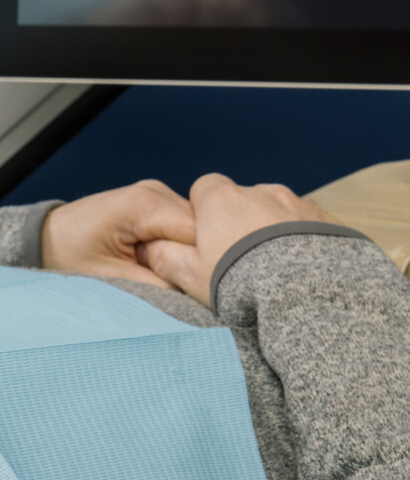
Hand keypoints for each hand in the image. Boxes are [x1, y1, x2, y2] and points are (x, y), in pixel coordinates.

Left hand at [41, 180, 195, 288]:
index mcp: (145, 204)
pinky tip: (158, 262)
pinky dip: (180, 248)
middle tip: (174, 283)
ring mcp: (158, 195)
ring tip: (159, 271)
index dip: (205, 263)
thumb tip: (200, 294)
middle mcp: (156, 192)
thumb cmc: (68, 258)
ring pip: (199, 230)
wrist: (44, 239)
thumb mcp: (112, 279)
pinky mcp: (157, 205)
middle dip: (199, 259)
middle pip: (205, 229)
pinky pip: (185, 229)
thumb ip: (161, 286)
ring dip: (188, 254)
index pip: (203, 234)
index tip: (193, 288)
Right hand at [140, 174, 339, 307]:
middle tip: (239, 260)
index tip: (204, 239)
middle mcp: (260, 192)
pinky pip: (307, 224)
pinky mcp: (328, 219)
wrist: (307, 292)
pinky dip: (301, 238)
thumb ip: (165, 257)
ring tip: (273, 267)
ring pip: (276, 211)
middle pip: (242, 200)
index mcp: (222, 200)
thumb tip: (150, 247)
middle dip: (239, 222)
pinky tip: (299, 267)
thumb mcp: (189, 276)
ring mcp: (297, 203)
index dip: (202, 212)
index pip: (205, 188)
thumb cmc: (241, 283)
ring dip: (271, 230)